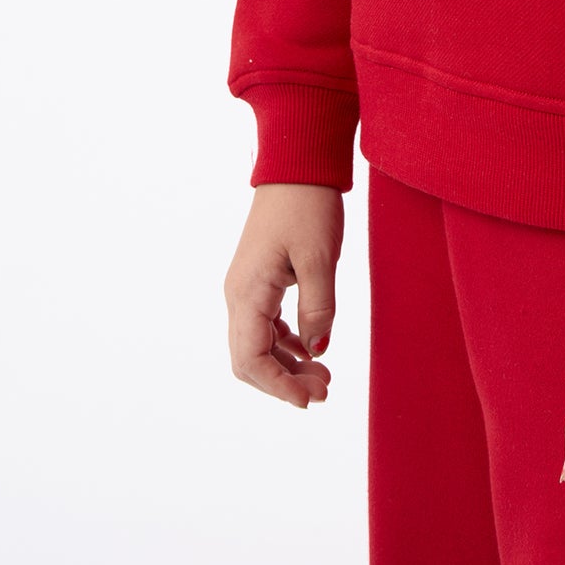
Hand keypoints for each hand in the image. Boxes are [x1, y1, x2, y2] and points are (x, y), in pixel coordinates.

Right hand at [224, 182, 344, 407]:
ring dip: (288, 365)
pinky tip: (313, 348)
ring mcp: (247, 287)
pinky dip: (288, 343)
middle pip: (250, 359)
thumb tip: (318, 351)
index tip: (310, 401)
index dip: (278, 387)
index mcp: (247, 292)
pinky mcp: (260, 279)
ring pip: (259, 344)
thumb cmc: (307, 205)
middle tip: (324, 391)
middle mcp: (239, 294)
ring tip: (325, 377)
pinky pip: (267, 324)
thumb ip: (318, 308)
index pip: (251, 360)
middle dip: (284, 382)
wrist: (297, 164)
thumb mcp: (319, 258)